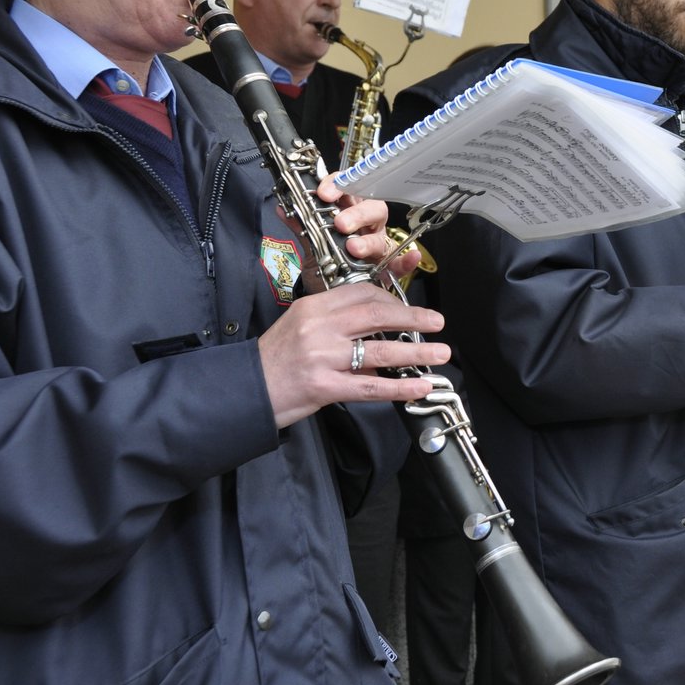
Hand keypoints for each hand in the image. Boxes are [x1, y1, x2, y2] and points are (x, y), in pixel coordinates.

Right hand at [257, 282, 450, 427]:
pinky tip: (419, 386)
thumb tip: (379, 333)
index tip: (412, 307)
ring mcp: (322, 357)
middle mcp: (319, 328)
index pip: (362, 293)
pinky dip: (400, 386)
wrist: (243, 391)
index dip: (394, 299)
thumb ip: (338, 326)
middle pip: (377, 314)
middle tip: (437, 322)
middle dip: (414, 317)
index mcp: (313, 307)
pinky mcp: (324, 387)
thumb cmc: (274, 360)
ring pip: (380, 350)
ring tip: (440, 354)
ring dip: (416, 352)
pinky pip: (371, 385)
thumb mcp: (301, 328)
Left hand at [285, 178, 419, 293]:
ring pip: (380, 237)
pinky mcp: (385, 270)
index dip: (340, 186)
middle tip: (340, 223)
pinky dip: (406, 261)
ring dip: (368, 241)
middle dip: (357, 214)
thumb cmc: (325, 263)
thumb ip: (302, 227)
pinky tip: (409, 257)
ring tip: (353, 248)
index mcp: (349, 212)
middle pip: (372, 209)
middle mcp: (367, 227)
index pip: (350, 189)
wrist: (326, 293)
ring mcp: (378, 247)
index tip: (324, 193)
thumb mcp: (311, 245)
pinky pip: (399, 264)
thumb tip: (284, 209)